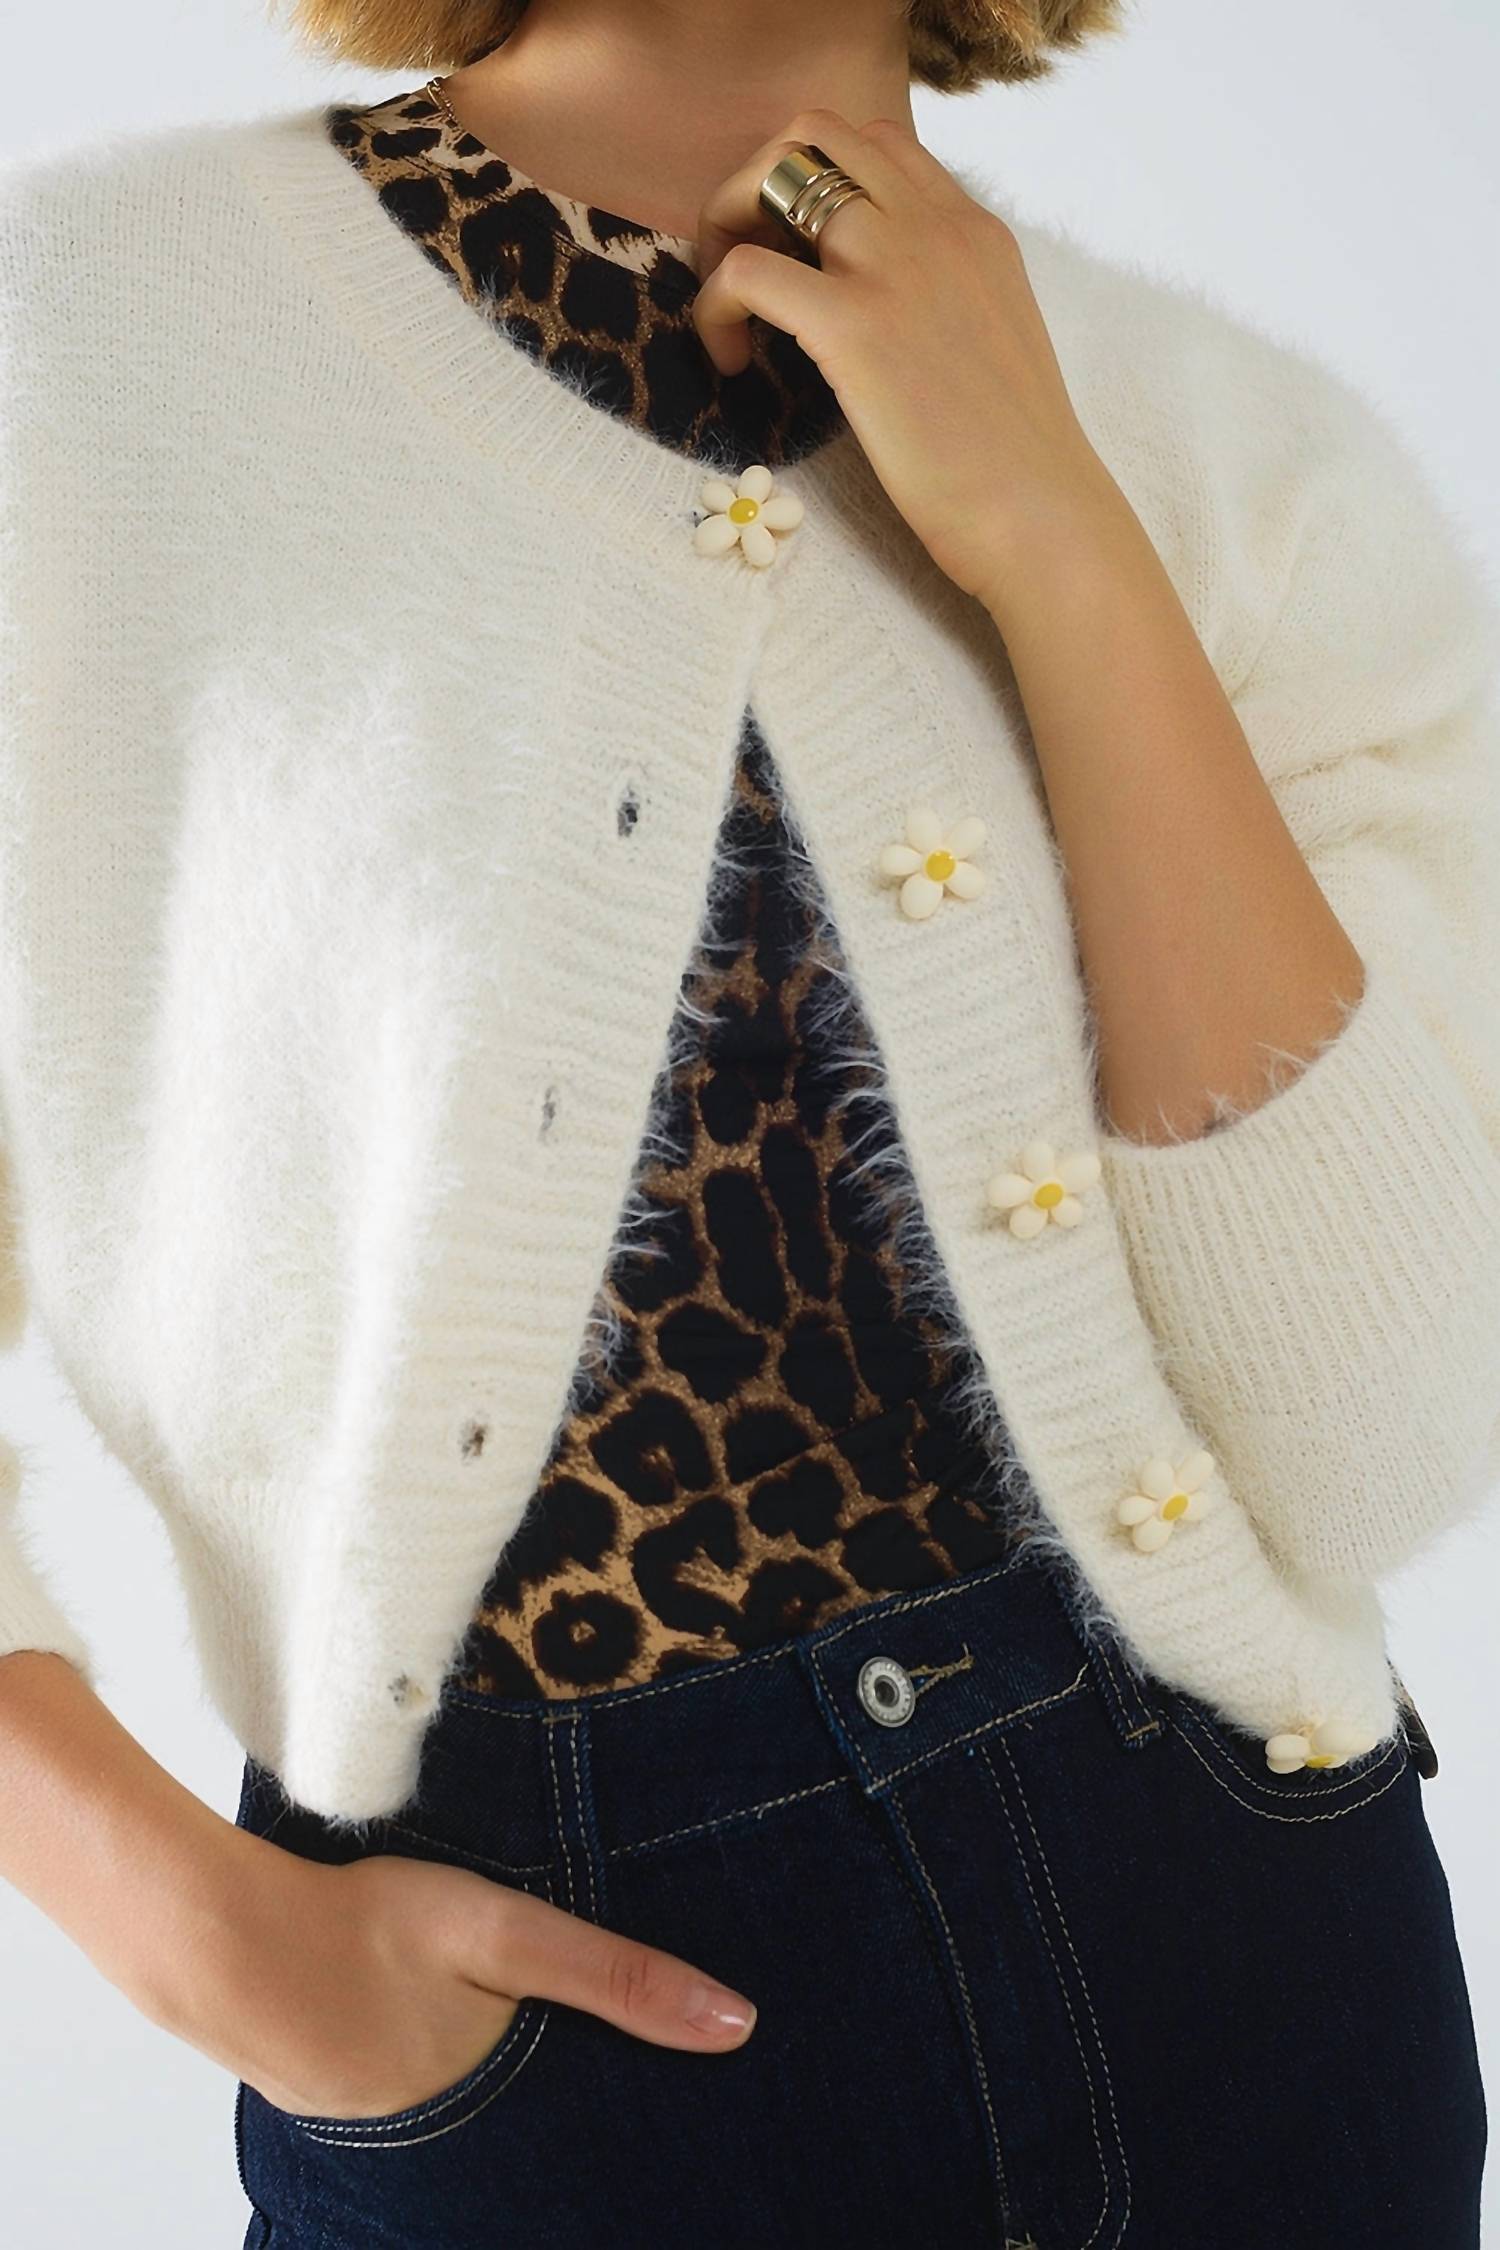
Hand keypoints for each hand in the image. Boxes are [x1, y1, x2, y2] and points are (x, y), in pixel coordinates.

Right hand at [155, 1831, 757, 2121]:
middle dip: (550, 2081)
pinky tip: (404, 2003)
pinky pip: (393, 2074)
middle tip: (570, 2035)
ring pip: (453, 2091)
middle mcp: (434, 2132)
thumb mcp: (505, 1933)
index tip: (671, 2085)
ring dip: (478, 2060)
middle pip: (518, 2112)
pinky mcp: (319, 2080)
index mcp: (489, 2101)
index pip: (579, 2118)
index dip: (619, 2094)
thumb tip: (737, 2026)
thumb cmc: (367, 1927)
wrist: (213, 1937)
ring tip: (494, 2015)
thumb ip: (616, 1976)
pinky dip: (415, 2044)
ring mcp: (367, 2111)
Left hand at [690, 107, 1127, 614]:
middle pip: (815, 132)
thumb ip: (946, 298)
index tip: (795, 254)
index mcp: (974, 228)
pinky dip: (715, 306)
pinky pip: (746, 273)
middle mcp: (934, 226)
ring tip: (731, 310)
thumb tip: (889, 310)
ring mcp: (894, 268)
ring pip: (772, 175)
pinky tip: (731, 359)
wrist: (1041, 512)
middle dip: (757, 184)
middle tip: (743, 264)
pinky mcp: (854, 327)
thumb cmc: (1015, 458)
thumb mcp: (993, 340)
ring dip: (726, 232)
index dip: (814, 184)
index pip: (876, 146)